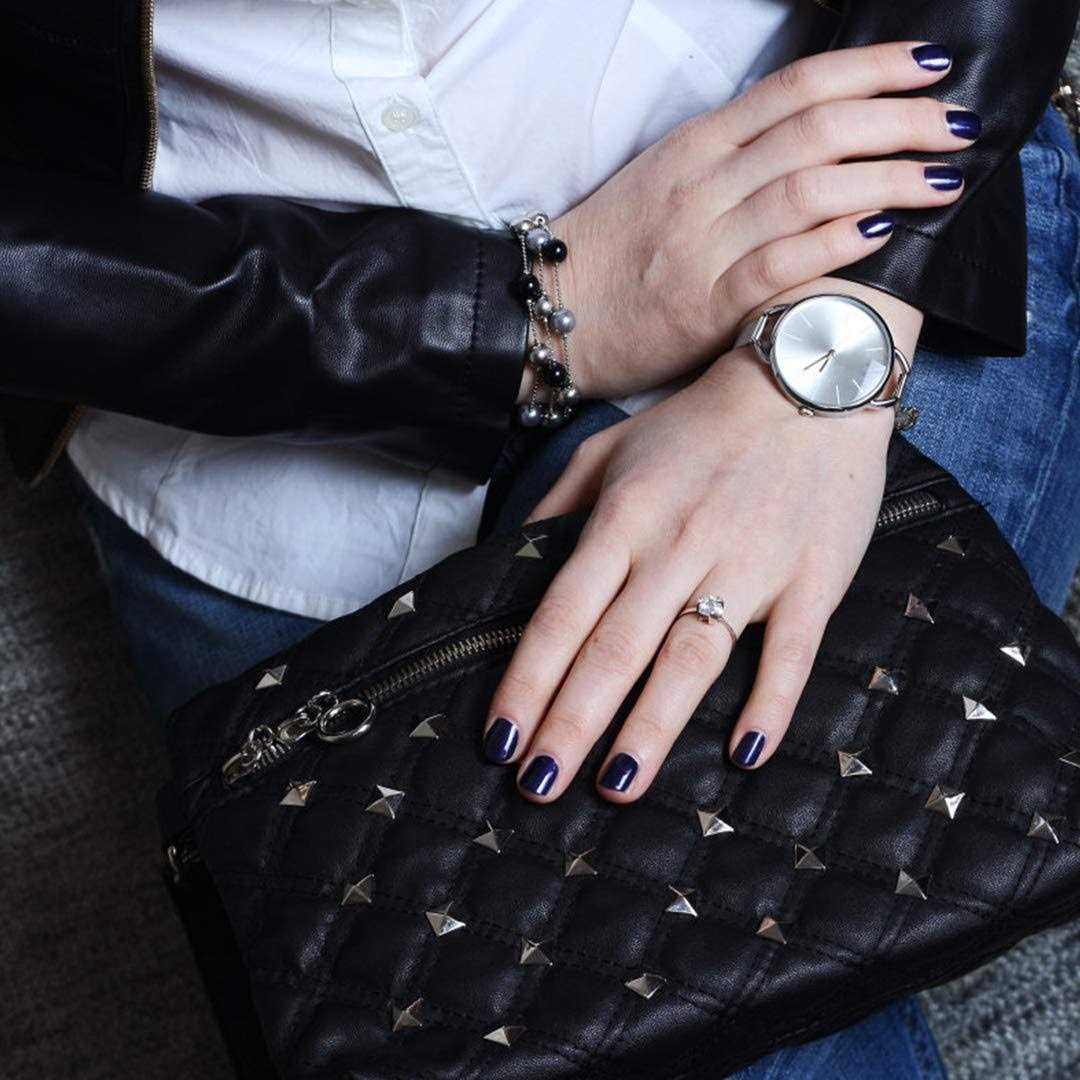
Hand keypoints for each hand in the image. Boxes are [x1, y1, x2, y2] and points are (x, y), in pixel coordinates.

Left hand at [484, 342, 893, 800]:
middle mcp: (679, 546)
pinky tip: (743, 755)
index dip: (527, 680)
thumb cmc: (700, 424)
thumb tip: (512, 560)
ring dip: (652, 727)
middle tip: (539, 788)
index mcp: (625, 518)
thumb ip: (558, 506)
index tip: (500, 738)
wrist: (810, 378)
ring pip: (690, 659)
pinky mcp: (812, 580)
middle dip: (572, 723)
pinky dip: (769, 703)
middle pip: (615, 648)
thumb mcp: (610, 449)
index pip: (563, 612)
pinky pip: (790, 652)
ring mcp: (749, 565)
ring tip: (616, 786)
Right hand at [548, 40, 970, 400]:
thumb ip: (732, 158)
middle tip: (955, 124)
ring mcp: (702, 242)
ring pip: (810, 189)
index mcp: (695, 146)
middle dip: (900, 118)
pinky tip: (884, 231)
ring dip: (887, 177)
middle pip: (818, 130)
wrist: (549, 316)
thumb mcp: (664, 180)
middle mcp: (702, 184)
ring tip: (941, 179)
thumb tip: (814, 140)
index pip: (796, 88)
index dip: (872, 68)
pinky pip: (783, 260)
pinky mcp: (704, 303)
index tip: (930, 64)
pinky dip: (839, 241)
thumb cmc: (612, 253)